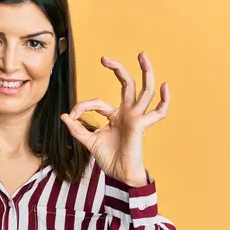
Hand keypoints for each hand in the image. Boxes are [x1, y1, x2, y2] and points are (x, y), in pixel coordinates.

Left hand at [61, 52, 169, 185]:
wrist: (119, 175)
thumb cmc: (108, 159)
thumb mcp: (89, 142)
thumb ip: (77, 129)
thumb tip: (64, 116)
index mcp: (115, 116)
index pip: (98, 103)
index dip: (83, 107)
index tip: (72, 115)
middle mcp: (128, 113)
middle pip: (127, 85)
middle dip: (118, 69)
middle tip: (105, 58)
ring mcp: (136, 117)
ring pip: (145, 90)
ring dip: (145, 72)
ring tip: (142, 55)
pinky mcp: (141, 125)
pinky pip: (158, 112)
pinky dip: (164, 100)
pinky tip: (164, 86)